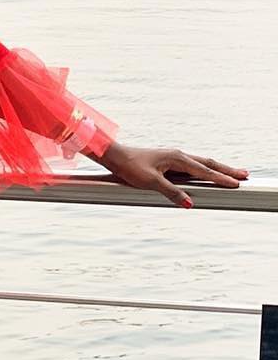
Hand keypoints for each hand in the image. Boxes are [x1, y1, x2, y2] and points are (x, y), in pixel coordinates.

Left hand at [98, 141, 248, 206]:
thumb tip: (190, 204)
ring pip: (201, 164)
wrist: (115, 156)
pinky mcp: (168, 161)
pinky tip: (206, 174)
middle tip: (244, 175)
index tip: (237, 184)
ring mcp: (174, 158)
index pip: (205, 170)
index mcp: (178, 158)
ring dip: (217, 168)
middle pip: (208, 163)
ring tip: (231, 174)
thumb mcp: (151, 182)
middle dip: (227, 170)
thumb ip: (171, 192)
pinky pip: (192, 166)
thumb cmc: (130, 167)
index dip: (221, 178)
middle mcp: (179, 155)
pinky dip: (204, 169)